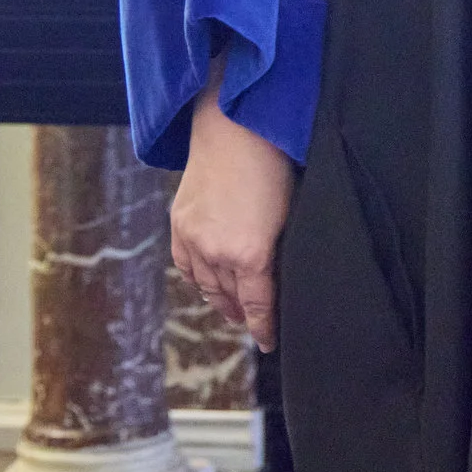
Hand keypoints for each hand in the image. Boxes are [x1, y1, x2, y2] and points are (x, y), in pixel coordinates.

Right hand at [170, 81, 296, 349]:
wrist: (234, 128)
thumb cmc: (276, 166)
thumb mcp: (292, 214)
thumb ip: (282, 251)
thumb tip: (281, 276)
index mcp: (250, 254)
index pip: (257, 306)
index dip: (264, 327)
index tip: (270, 343)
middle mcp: (217, 253)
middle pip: (231, 298)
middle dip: (245, 315)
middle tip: (256, 327)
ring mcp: (194, 238)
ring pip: (206, 285)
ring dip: (220, 300)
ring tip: (233, 311)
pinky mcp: (180, 224)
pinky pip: (185, 265)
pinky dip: (198, 279)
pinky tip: (208, 284)